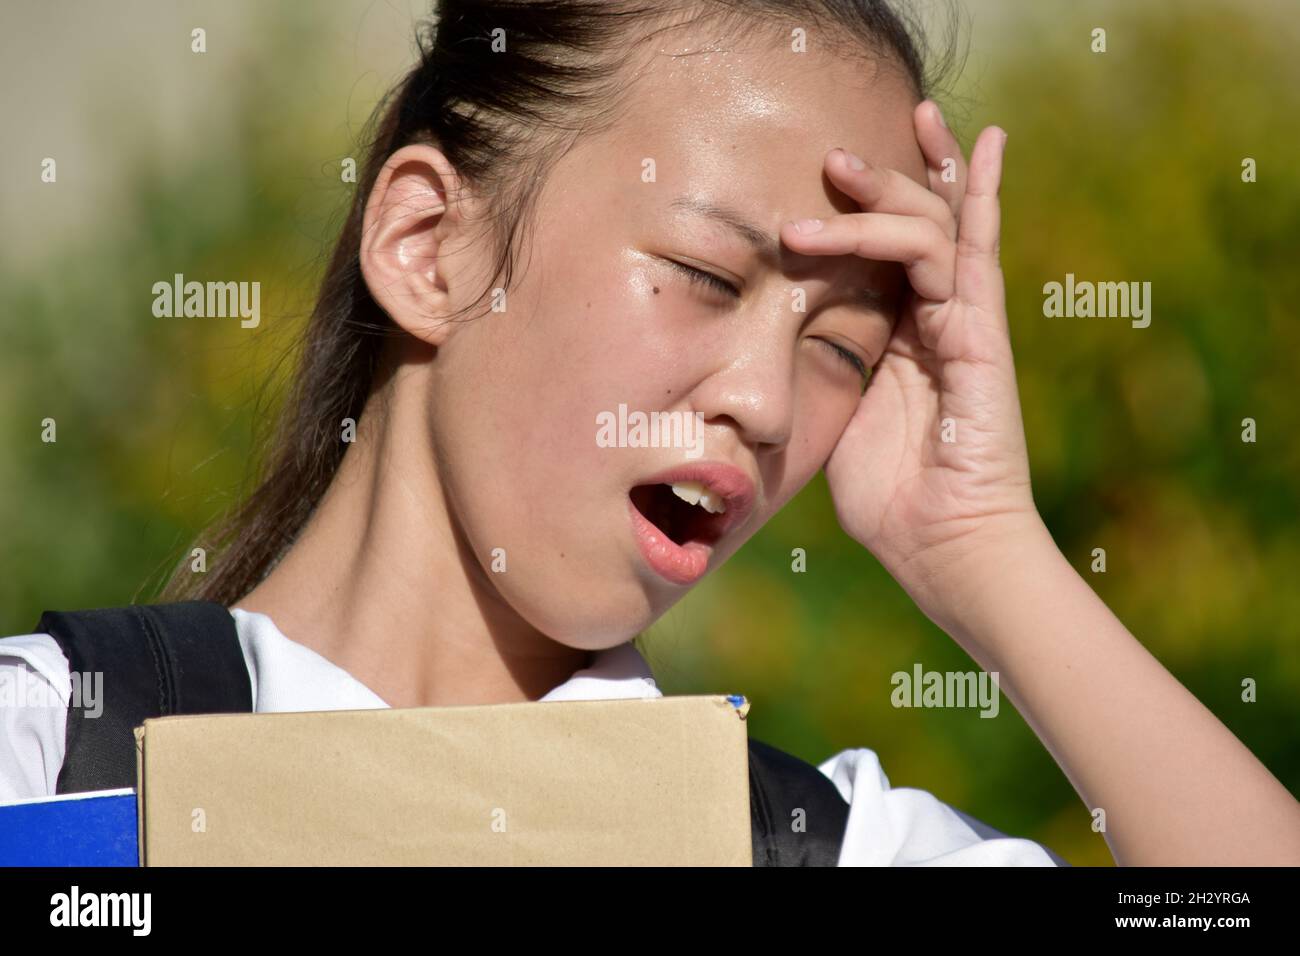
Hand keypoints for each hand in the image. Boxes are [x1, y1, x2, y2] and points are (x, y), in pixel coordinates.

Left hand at [781, 103, 1040, 615]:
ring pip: (930, 229)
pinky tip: (988, 143)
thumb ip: (823, 372)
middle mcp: (934, 319)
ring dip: (886, 192)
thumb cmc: (890, 500)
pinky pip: (977, 254)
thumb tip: (769, 345)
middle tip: (828, 156)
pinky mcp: (981, 335)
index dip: (862, 207)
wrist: (942, 549)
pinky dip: (982, 196)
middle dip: (872, 183)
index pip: (885, 253)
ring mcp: (962, 321)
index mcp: (898, 337)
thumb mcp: (837, 421)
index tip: (816, 173)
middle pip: (911, 224)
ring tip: (838, 165)